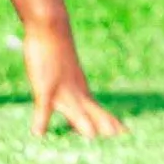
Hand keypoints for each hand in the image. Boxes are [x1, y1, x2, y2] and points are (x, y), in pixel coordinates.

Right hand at [23, 24, 122, 142]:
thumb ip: (68, 88)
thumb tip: (74, 99)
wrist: (51, 27)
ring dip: (81, 122)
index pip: (97, 108)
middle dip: (105, 124)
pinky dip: (41, 118)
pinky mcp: (44, 84)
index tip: (126, 132)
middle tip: (122, 136)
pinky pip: (43, 104)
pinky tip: (38, 134)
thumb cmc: (55, 52)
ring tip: (91, 136)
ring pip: (73, 108)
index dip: (110, 120)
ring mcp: (60, 88)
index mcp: (79, 89)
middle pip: (92, 110)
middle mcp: (75, 90)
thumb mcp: (63, 73)